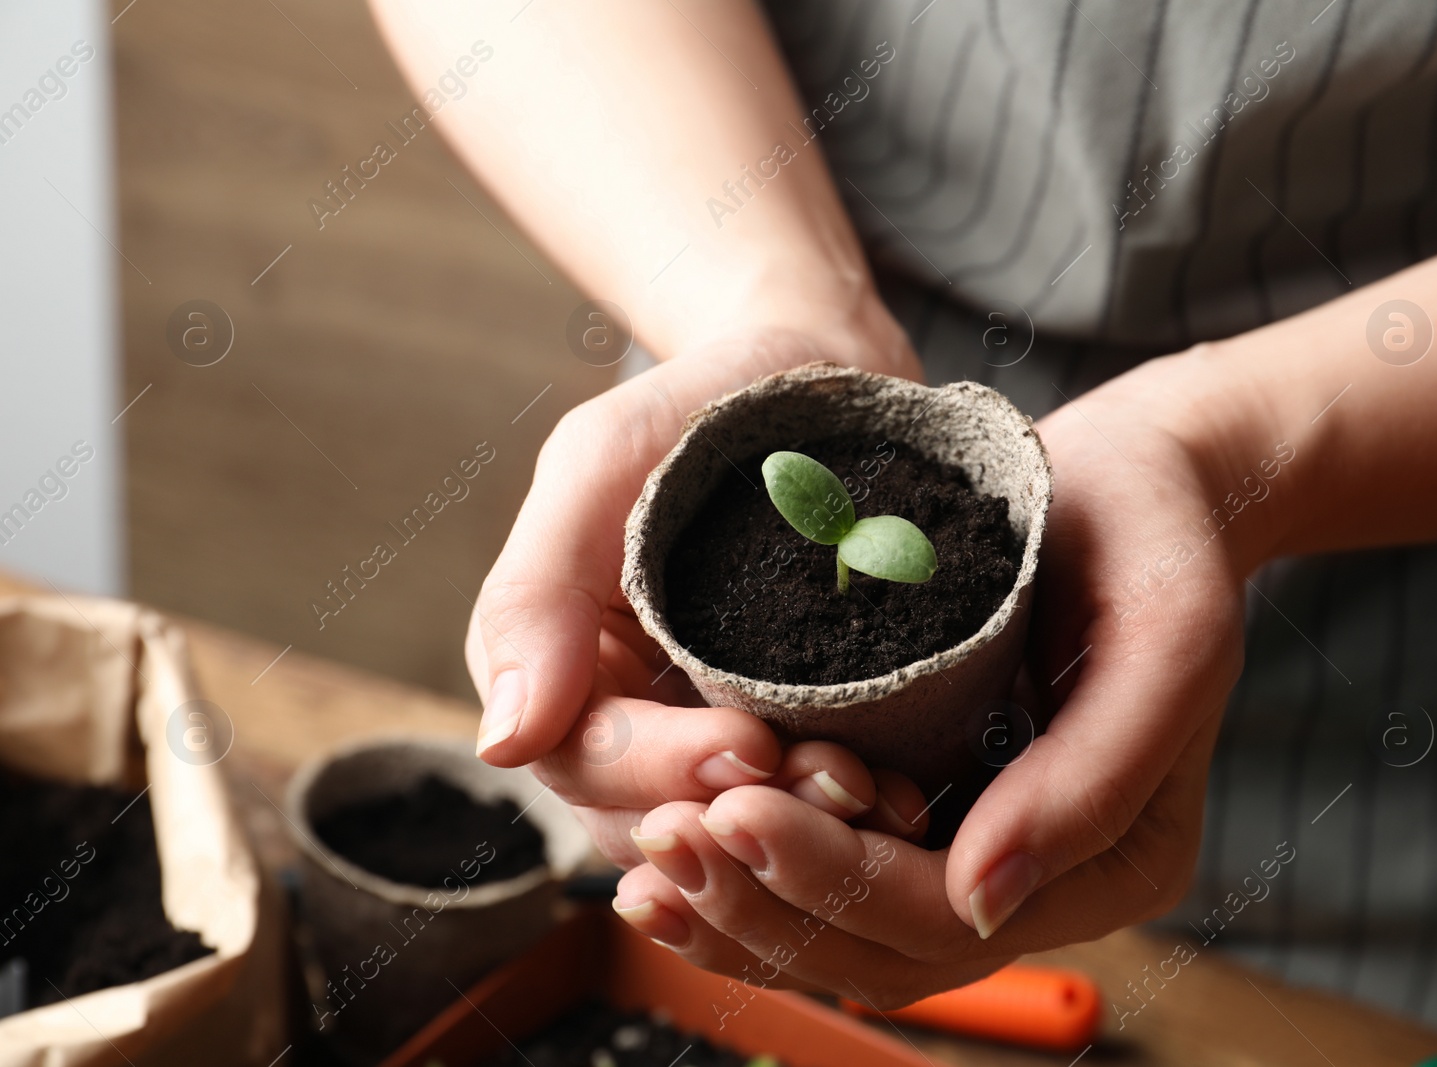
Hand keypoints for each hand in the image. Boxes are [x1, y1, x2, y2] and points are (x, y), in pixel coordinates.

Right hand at [466, 304, 923, 866]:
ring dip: (803, 831)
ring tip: (881, 792)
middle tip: (841, 782)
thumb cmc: (701, 403)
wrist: (823, 376)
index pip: (586, 759)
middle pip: (660, 820)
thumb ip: (539, 591)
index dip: (660, 771)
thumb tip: (503, 742)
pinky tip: (911, 799)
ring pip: (734, 835)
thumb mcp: (602, 461)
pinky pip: (810, 812)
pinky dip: (853, 819)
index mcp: (564, 667)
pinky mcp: (802, 736)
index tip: (749, 746)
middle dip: (743, 814)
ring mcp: (717, 734)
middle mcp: (633, 718)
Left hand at [612, 347, 1269, 1004]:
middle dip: (763, 903)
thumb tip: (983, 897)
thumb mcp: (1167, 633)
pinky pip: (835, 881)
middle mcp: (1042, 875)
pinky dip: (754, 879)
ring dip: (741, 908)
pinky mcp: (929, 806)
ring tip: (647, 862)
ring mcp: (981, 848)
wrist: (1140, 485)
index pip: (951, 918)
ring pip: (846, 935)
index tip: (735, 808)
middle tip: (662, 837)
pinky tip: (675, 853)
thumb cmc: (1161, 539)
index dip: (836, 882)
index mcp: (1116, 861)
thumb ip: (1097, 773)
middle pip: (883, 949)